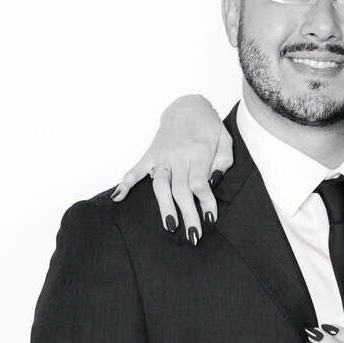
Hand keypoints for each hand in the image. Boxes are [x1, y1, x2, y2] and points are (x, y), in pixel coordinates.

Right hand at [111, 95, 231, 242]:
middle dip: (187, 214)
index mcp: (199, 152)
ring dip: (164, 207)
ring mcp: (161, 155)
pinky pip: (135, 170)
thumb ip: (223, 161)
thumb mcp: (225, 140)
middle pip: (181, 190)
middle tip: (193, 236)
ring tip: (170, 226)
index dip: (205, 203)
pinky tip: (117, 198)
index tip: (210, 219)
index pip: (200, 184)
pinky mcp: (151, 154)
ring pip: (160, 185)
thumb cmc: (209, 127)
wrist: (187, 106)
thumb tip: (213, 180)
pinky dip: (125, 183)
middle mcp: (178, 155)